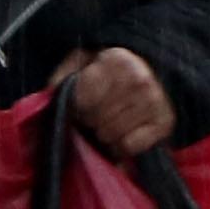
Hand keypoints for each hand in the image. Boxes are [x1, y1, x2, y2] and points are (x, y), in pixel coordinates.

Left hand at [56, 45, 173, 161]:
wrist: (152, 65)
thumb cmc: (108, 65)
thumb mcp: (80, 60)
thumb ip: (60, 79)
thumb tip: (44, 102)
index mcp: (117, 61)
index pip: (82, 102)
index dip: (77, 106)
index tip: (82, 102)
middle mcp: (140, 81)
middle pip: (97, 122)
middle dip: (92, 120)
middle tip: (98, 111)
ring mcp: (155, 103)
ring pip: (112, 138)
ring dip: (106, 133)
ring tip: (111, 119)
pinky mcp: (165, 123)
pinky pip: (130, 147)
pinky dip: (123, 145)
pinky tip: (126, 129)